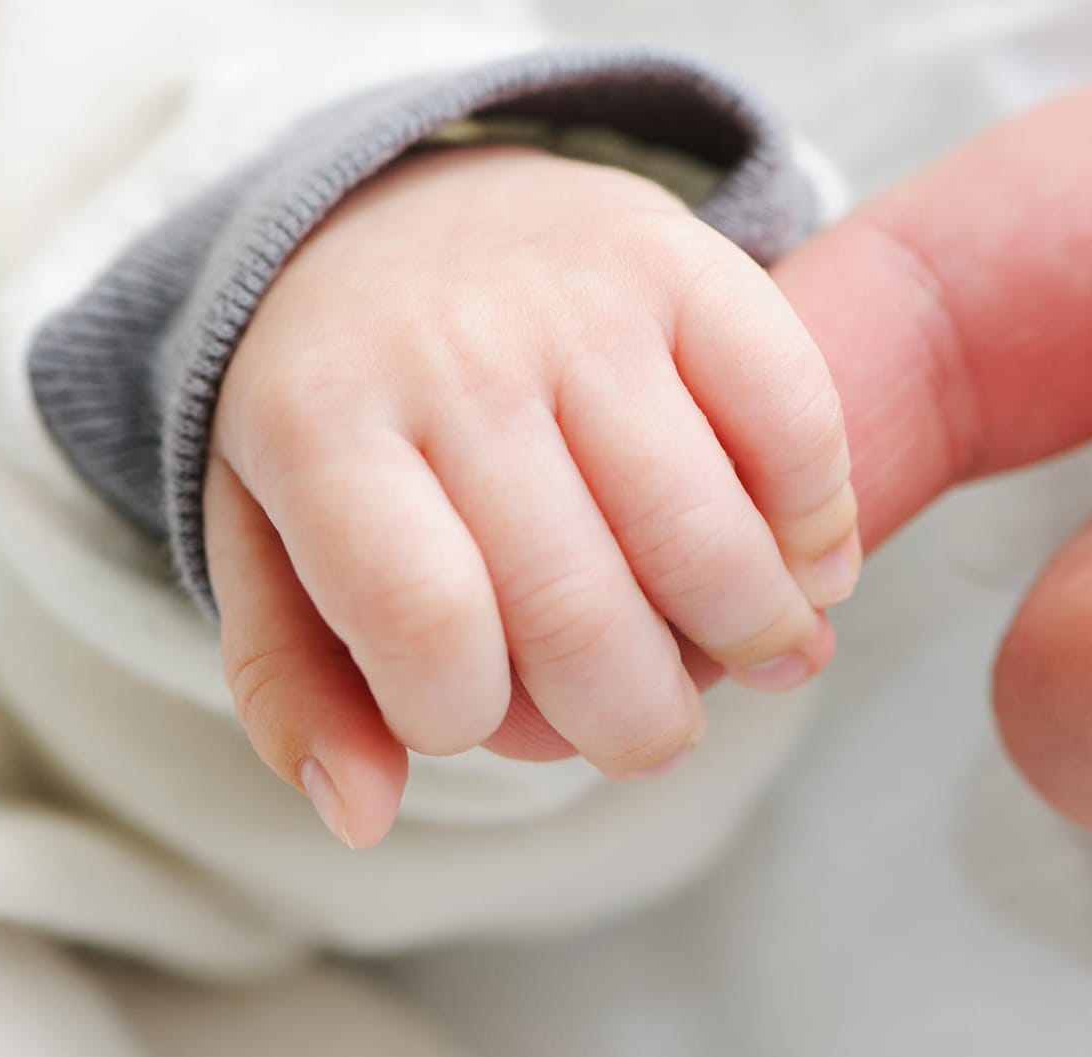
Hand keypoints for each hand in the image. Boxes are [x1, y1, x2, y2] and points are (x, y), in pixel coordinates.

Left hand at [204, 146, 856, 846]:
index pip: (427, 630)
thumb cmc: (346, 406)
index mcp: (319, 421)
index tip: (481, 717)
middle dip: (636, 722)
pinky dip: (822, 525)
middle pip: (577, 609)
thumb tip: (365, 814)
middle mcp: (452, 349)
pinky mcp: (687, 260)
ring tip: (763, 660)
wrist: (408, 207)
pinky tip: (810, 566)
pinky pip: (793, 422)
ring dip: (755, 638)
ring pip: (702, 534)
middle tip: (654, 733)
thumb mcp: (270, 533)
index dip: (471, 720)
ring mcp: (579, 299)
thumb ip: (294, 684)